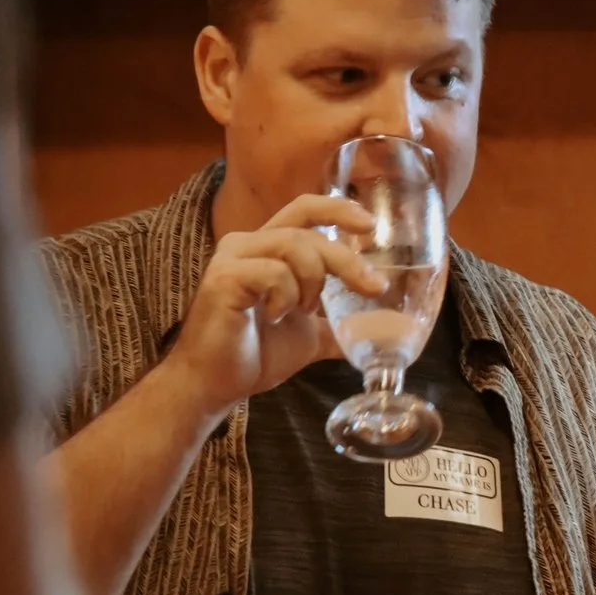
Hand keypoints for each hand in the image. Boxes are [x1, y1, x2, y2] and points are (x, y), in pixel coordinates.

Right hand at [162, 195, 383, 416]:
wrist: (215, 385)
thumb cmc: (254, 354)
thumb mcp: (309, 335)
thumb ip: (337, 324)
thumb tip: (379, 331)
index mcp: (267, 249)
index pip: (305, 210)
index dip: (338, 209)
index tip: (370, 226)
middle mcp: (248, 244)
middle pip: (309, 232)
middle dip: (347, 260)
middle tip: (373, 286)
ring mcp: (233, 257)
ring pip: (296, 246)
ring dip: (313, 283)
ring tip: (302, 311)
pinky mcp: (224, 276)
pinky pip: (275, 273)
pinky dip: (286, 298)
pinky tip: (274, 317)